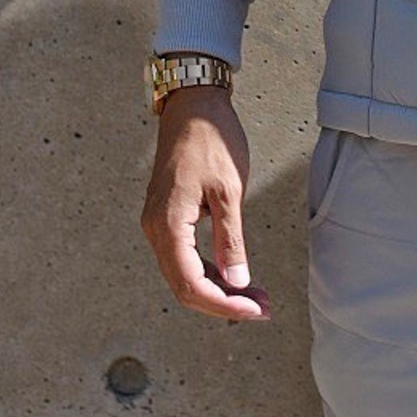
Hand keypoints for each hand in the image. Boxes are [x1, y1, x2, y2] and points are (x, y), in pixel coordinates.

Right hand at [141, 85, 270, 320]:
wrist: (193, 104)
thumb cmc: (212, 139)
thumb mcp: (229, 189)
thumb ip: (230, 239)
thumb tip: (238, 283)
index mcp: (167, 224)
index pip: (191, 284)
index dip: (223, 305)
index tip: (255, 311)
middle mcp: (155, 229)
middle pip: (184, 286)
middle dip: (223, 303)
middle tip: (261, 308)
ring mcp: (158, 223)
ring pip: (183, 274)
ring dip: (217, 289)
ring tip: (254, 295)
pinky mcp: (166, 216)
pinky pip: (183, 256)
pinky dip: (208, 270)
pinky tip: (233, 274)